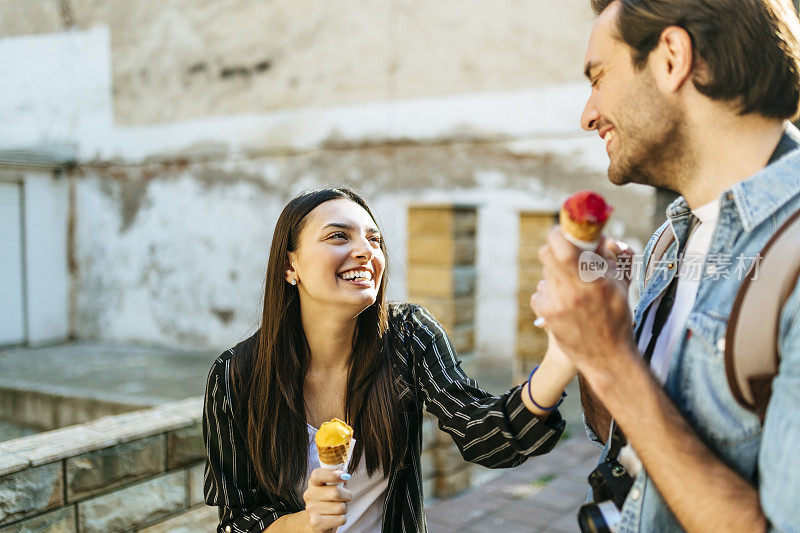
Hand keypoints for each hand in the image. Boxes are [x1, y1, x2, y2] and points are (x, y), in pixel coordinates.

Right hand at [302, 468, 351, 532]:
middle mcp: (310, 495)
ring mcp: (311, 510)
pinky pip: (340, 519)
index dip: (333, 474)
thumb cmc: (329, 501)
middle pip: (336, 492)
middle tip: (344, 497)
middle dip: (346, 495)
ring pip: (341, 507)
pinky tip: (334, 518)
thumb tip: (345, 474)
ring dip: (344, 508)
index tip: (344, 476)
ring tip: (337, 509)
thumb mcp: (331, 487)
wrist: (317, 522)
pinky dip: (342, 519)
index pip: (317, 475)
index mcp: (313, 483)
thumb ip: (337, 478)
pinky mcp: (316, 524)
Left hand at [531, 227, 635, 375]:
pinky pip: (540, 292)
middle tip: (566, 255)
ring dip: (555, 273)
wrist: (607, 357)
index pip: (561, 246)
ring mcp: (556, 303)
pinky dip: (549, 293)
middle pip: (547, 255)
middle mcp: (571, 290)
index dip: (558, 234)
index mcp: (592, 280)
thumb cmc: (617, 319)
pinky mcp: (546, 314)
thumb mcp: (620, 285)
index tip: (562, 232)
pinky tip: (563, 302)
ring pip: (545, 273)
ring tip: (570, 286)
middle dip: (556, 251)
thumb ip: (610, 257)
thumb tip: (600, 236)